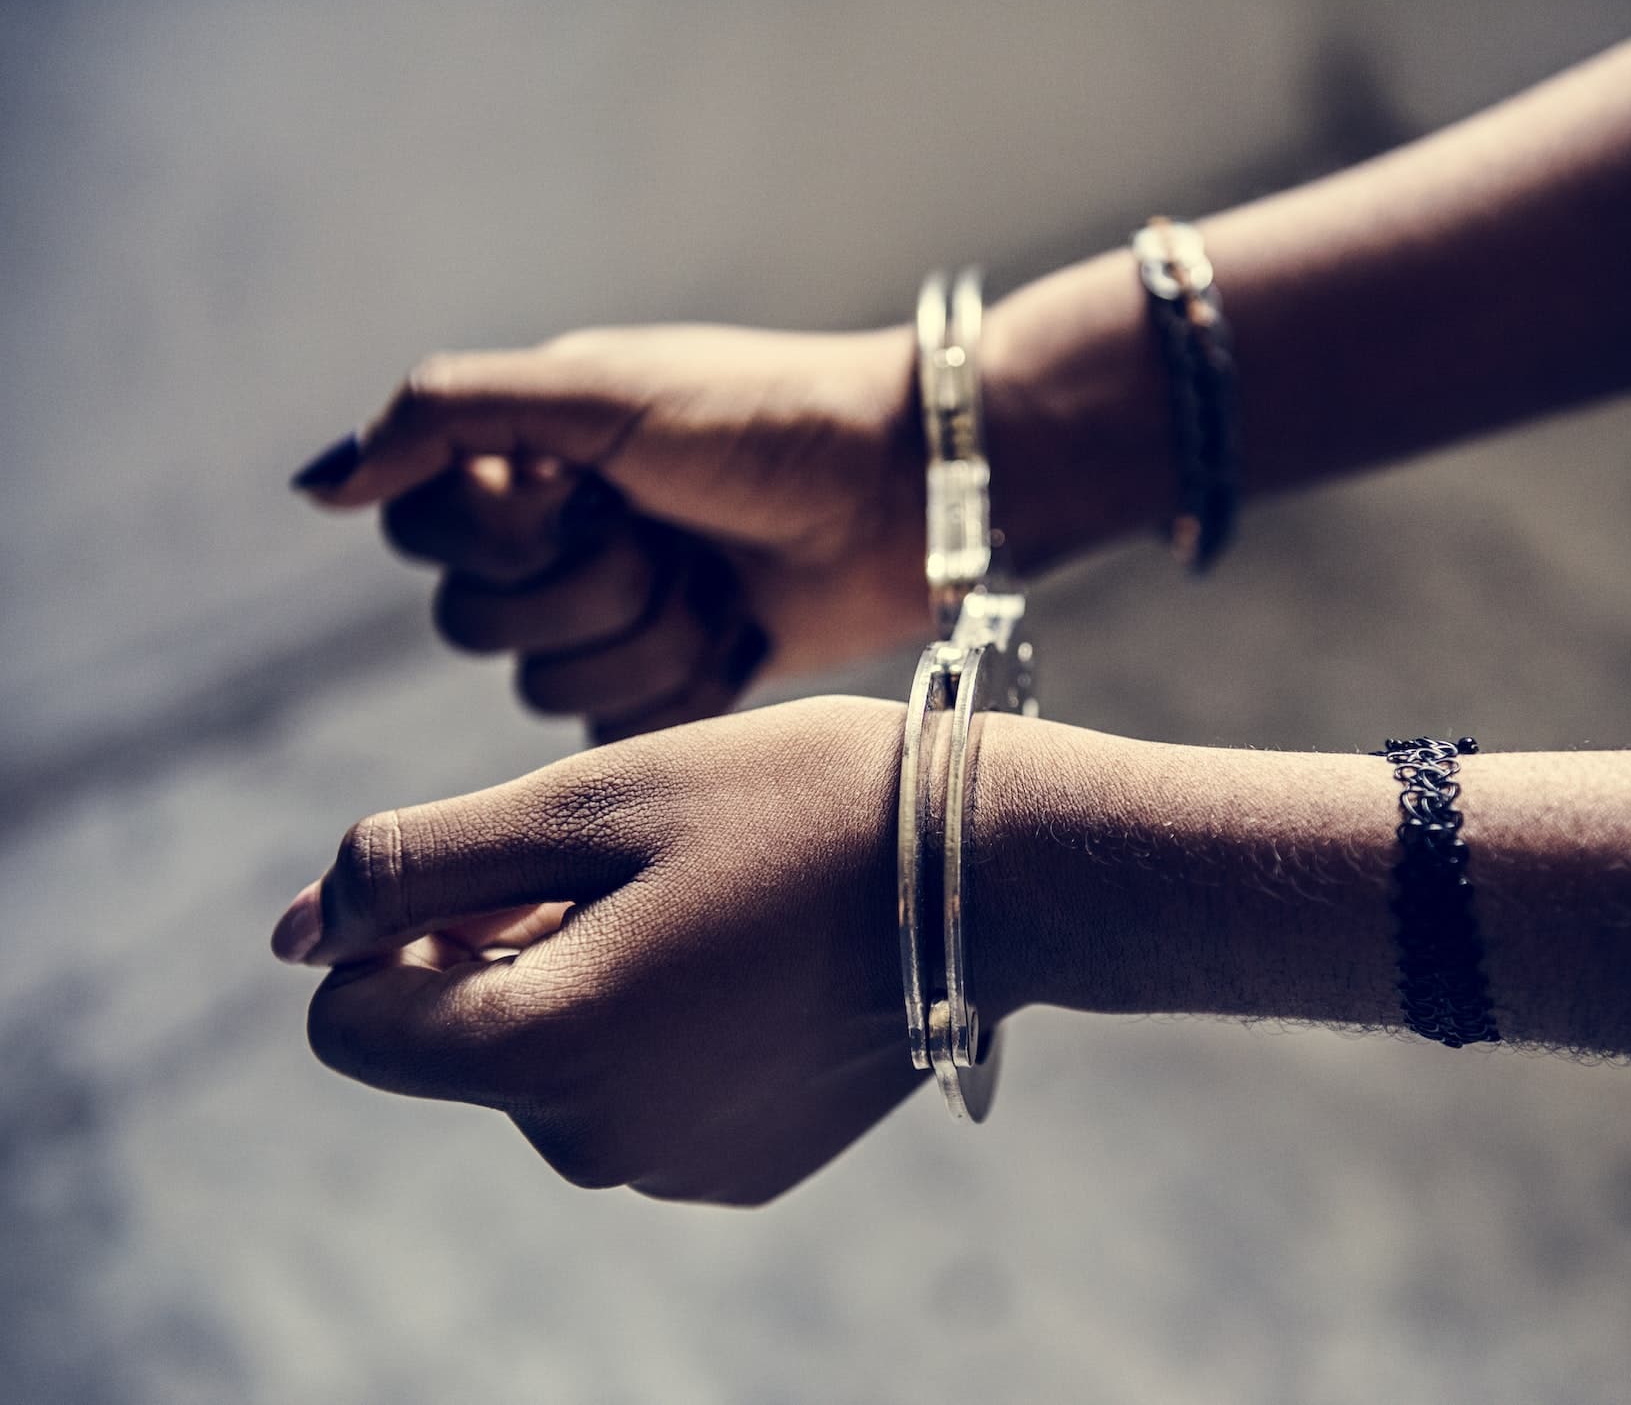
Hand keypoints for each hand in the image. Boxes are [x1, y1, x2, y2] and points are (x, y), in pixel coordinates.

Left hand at [269, 696, 928, 1204]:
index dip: (397, 931)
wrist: (991, 869)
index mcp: (544, 1052)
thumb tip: (294, 936)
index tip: (504, 867)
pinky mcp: (744, 1171)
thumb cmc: (788, 807)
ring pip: (554, 1068)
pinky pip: (639, 1099)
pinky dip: (661, 1030)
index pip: (350, 1024)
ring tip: (709, 907)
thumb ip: (414, 867)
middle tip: (637, 867)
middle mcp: (596, 1147)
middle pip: (462, 1043)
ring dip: (587, 984)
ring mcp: (678, 1172)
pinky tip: (753, 962)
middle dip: (504, 950)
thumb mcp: (586, 803)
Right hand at [294, 326, 931, 741]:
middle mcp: (554, 546)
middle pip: (478, 624)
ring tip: (722, 580)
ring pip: (550, 688)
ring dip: (651, 632)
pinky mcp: (669, 692)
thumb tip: (313, 487)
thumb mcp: (598, 390)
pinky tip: (740, 635)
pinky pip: (616, 734)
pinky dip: (685, 686)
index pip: (423, 536)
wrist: (907, 493)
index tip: (583, 492)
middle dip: (594, 584)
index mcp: (524, 465)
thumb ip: (444, 416)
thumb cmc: (763, 420)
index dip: (501, 533)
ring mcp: (612, 624)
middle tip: (676, 533)